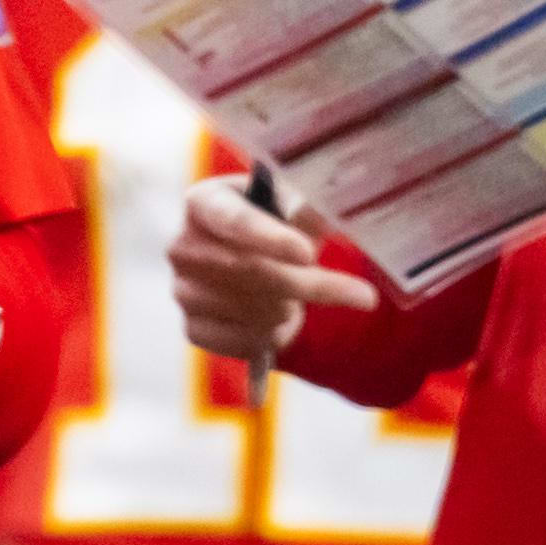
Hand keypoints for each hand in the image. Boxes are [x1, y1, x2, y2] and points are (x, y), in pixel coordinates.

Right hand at [167, 173, 373, 363]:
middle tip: (362, 295)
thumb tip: (318, 207)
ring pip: (255, 311)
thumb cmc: (276, 227)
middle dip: (310, 284)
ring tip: (301, 298)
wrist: (255, 268)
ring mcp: (182, 291)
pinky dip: (277, 336)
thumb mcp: (291, 206)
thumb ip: (305, 204)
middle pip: (249, 270)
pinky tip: (281, 320)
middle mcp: (182, 246)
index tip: (307, 254)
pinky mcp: (193, 328)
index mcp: (203, 203)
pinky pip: (247, 341)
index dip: (268, 237)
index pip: (231, 219)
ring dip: (293, 309)